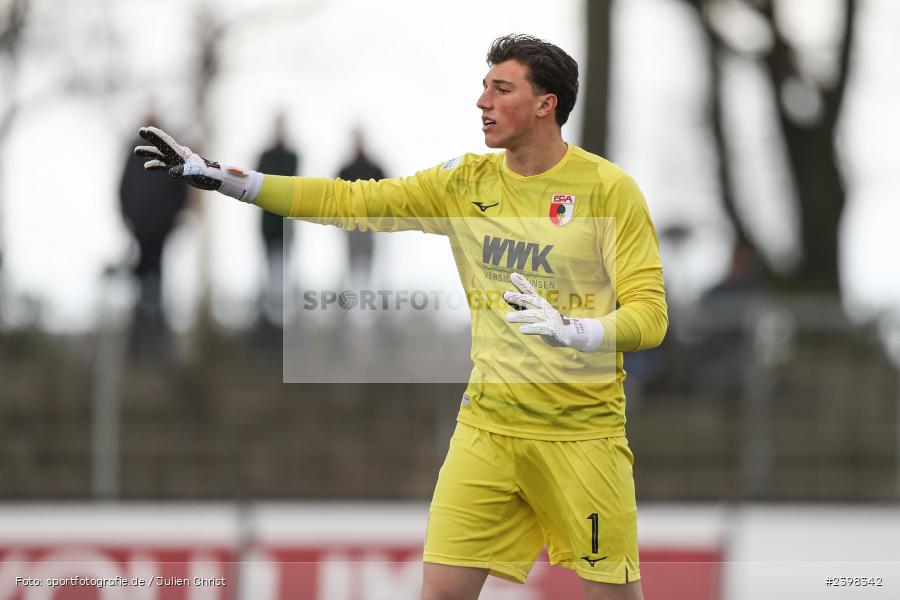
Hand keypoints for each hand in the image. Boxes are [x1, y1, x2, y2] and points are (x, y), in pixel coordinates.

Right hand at [134, 126, 262, 201]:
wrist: (216, 179)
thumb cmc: (207, 176)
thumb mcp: (196, 174)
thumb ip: (183, 172)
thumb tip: (171, 172)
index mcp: (181, 154)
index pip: (167, 143)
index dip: (156, 136)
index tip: (146, 130)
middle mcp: (178, 155)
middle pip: (162, 145)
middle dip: (151, 139)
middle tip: (141, 130)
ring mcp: (178, 161)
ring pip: (161, 155)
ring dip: (150, 152)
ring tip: (136, 151)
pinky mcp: (179, 168)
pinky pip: (164, 165)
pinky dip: (156, 165)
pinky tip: (147, 166)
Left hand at [503, 272, 603, 351]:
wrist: (566, 335)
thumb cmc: (546, 321)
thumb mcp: (535, 310)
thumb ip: (522, 303)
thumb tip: (505, 294)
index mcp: (540, 303)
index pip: (530, 291)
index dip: (522, 283)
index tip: (513, 275)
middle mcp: (545, 308)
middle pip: (531, 301)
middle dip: (519, 298)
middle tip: (506, 294)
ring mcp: (549, 319)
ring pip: (533, 316)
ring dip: (520, 316)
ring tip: (507, 317)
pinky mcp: (552, 330)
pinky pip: (541, 329)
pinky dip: (532, 328)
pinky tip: (522, 330)